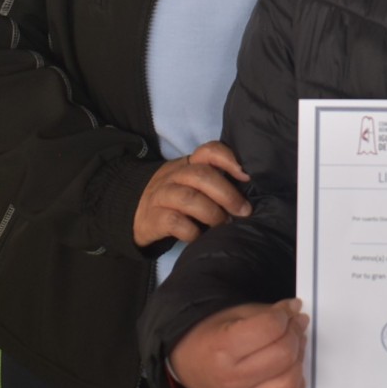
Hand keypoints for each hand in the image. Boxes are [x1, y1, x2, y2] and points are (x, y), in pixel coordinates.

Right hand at [134, 140, 252, 246]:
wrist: (136, 215)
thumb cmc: (177, 200)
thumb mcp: (193, 185)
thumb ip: (215, 182)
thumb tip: (250, 196)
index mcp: (188, 164)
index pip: (209, 151)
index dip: (229, 160)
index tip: (246, 176)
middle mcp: (174, 175)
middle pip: (202, 175)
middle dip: (227, 194)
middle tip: (243, 211)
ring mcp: (161, 195)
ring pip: (189, 198)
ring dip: (213, 214)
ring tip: (224, 225)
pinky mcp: (152, 218)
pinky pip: (175, 222)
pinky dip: (192, 231)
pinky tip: (200, 237)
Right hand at [170, 300, 308, 387]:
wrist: (188, 365)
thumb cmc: (212, 336)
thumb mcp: (235, 315)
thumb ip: (268, 313)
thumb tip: (296, 311)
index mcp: (222, 347)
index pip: (270, 328)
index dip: (284, 315)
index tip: (287, 312)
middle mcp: (231, 379)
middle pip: (283, 355)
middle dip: (296, 335)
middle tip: (295, 327)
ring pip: (289, 382)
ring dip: (299, 361)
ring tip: (294, 349)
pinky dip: (295, 387)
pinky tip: (289, 372)